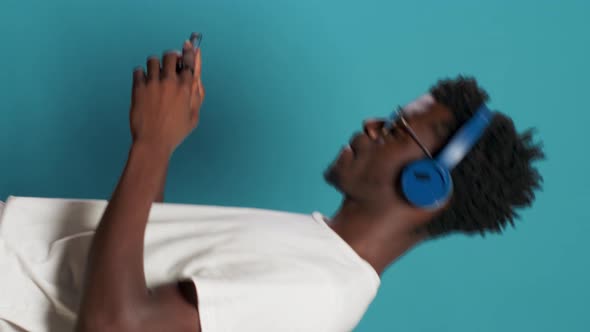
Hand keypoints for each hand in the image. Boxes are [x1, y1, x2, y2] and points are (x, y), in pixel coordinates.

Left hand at [130, 40, 204, 154]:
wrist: (153, 141)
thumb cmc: (175, 132)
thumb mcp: (193, 117)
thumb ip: (197, 97)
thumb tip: (196, 81)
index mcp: (185, 88)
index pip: (189, 62)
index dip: (189, 51)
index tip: (188, 44)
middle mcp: (169, 82)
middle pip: (170, 56)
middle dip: (171, 58)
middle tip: (170, 64)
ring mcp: (152, 84)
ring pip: (153, 60)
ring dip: (156, 65)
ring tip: (156, 74)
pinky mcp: (138, 88)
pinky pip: (138, 71)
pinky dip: (141, 74)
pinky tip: (144, 82)